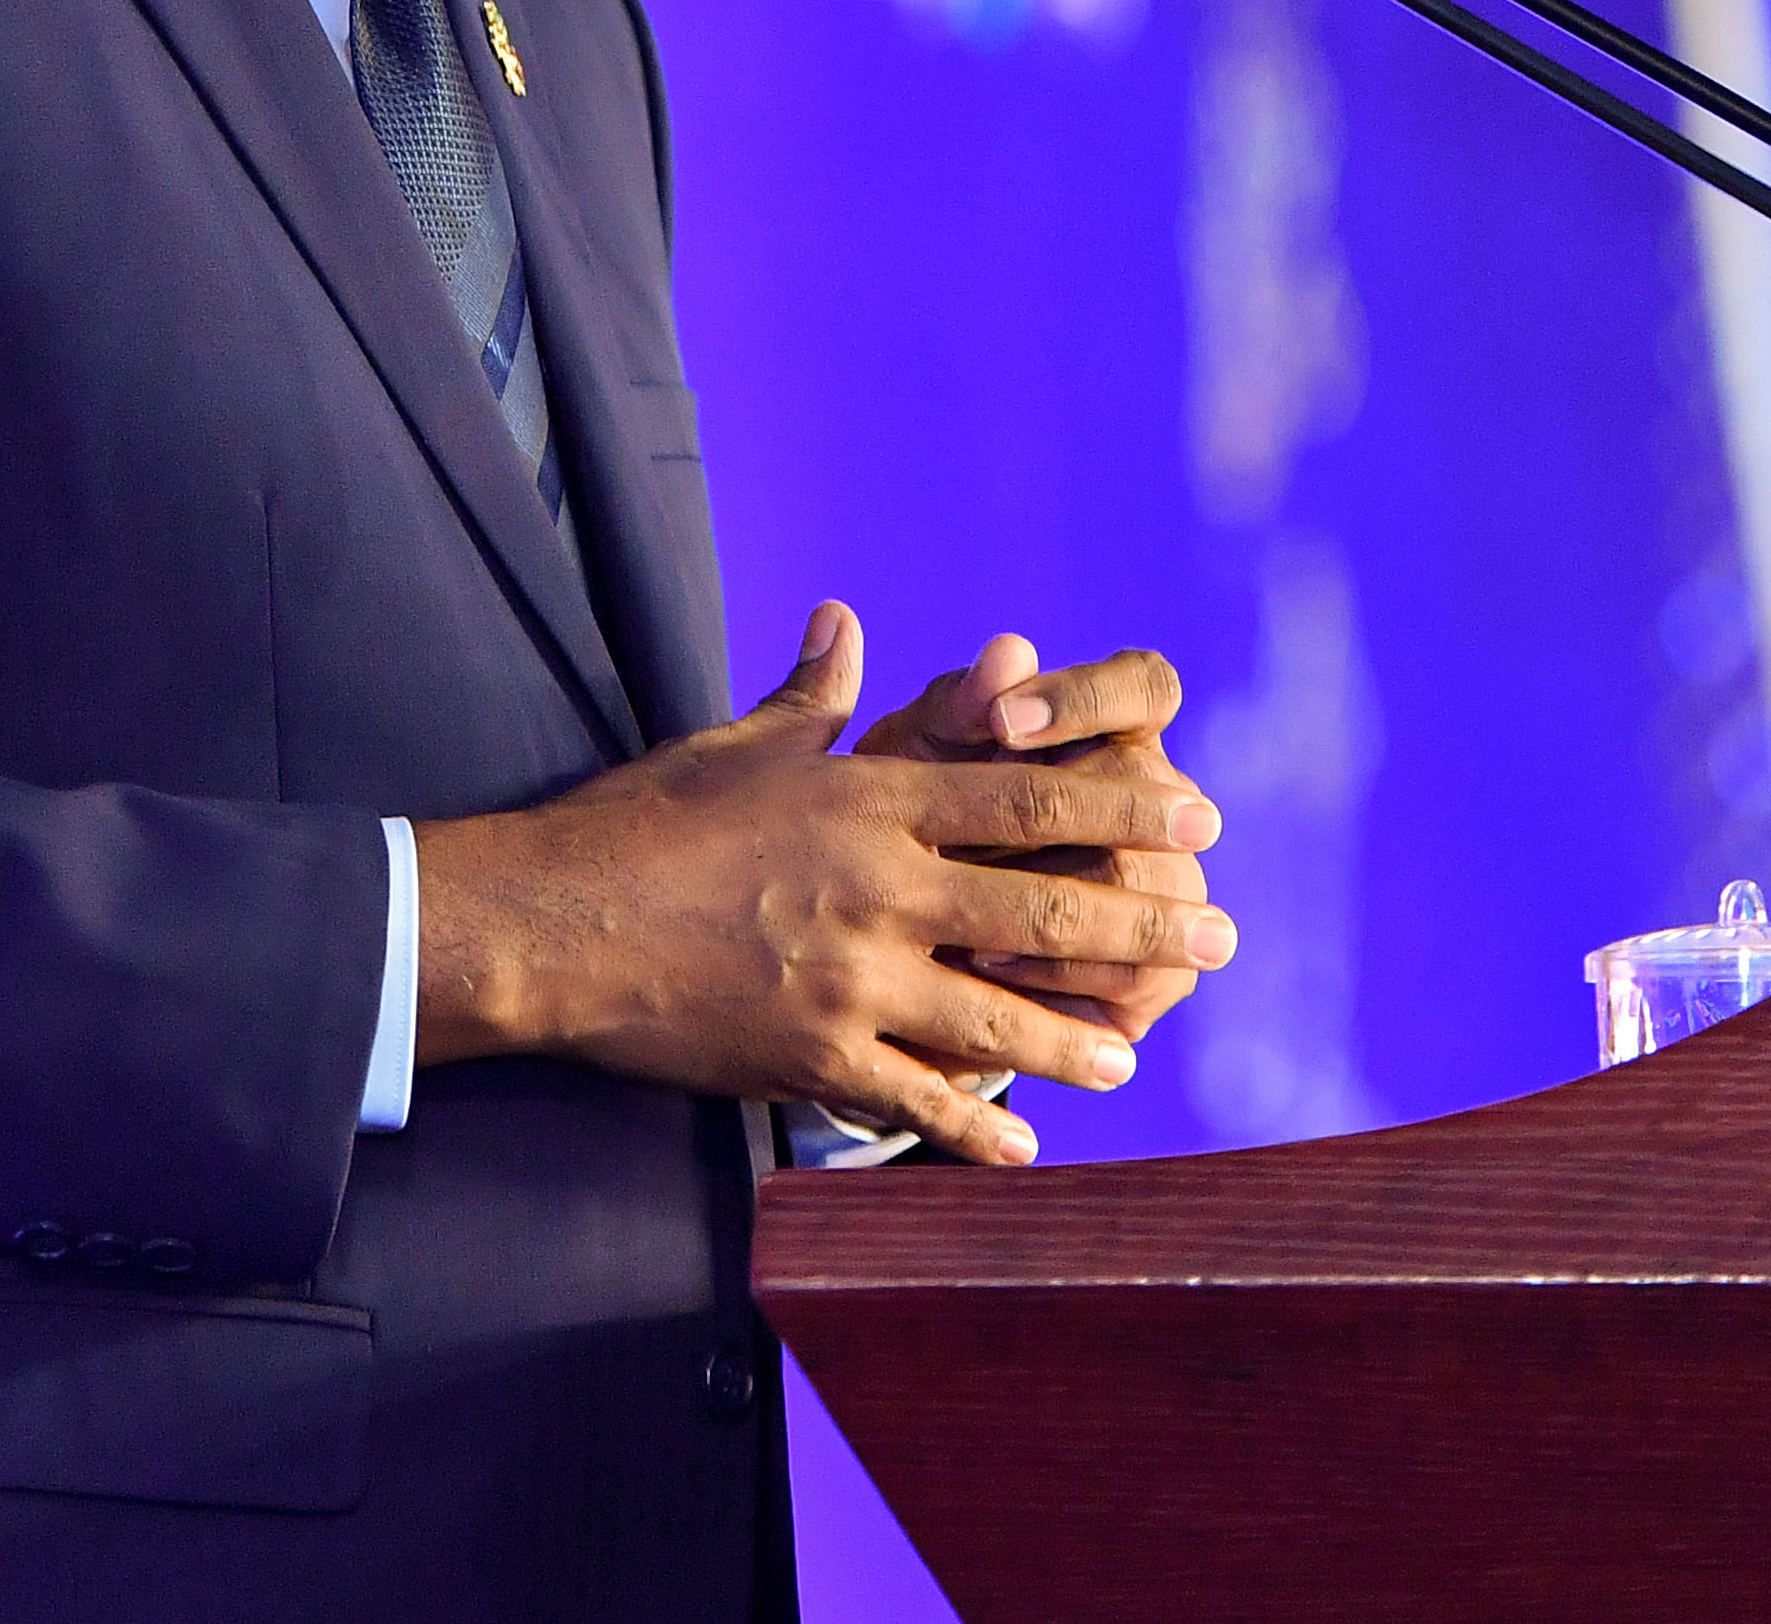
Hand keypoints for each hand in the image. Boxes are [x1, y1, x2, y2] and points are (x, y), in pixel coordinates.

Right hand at [410, 603, 1230, 1163]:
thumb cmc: (642, 819)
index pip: (1027, 794)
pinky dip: (975, 1131)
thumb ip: (814, 691)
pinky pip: (916, 1101)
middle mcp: (877, 885)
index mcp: (869, 799)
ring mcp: (850, 979)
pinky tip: (1024, 1152)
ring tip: (1136, 1051)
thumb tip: (844, 618)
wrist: (550, 920)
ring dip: (1081, 1038)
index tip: (1197, 817)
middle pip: (1042, 906)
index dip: (1123, 804)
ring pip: (999, 1016)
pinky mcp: (811, 1056)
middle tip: (1220, 939)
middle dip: (1143, 926)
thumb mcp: (737, 744)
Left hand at [855, 632, 1212, 1042]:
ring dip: (1046, 898)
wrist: (900, 955)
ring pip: (1148, 881)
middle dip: (1051, 814)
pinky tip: (985, 964)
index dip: (1087, 700)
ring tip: (959, 916)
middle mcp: (1162, 802)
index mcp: (1114, 730)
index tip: (999, 721)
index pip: (1148, 685)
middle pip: (1143, 786)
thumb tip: (1010, 648)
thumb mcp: (913, 767)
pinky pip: (1137, 969)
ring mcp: (1175, 887)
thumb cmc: (905, 830)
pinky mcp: (1163, 972)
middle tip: (960, 838)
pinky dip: (1054, 969)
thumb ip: (956, 710)